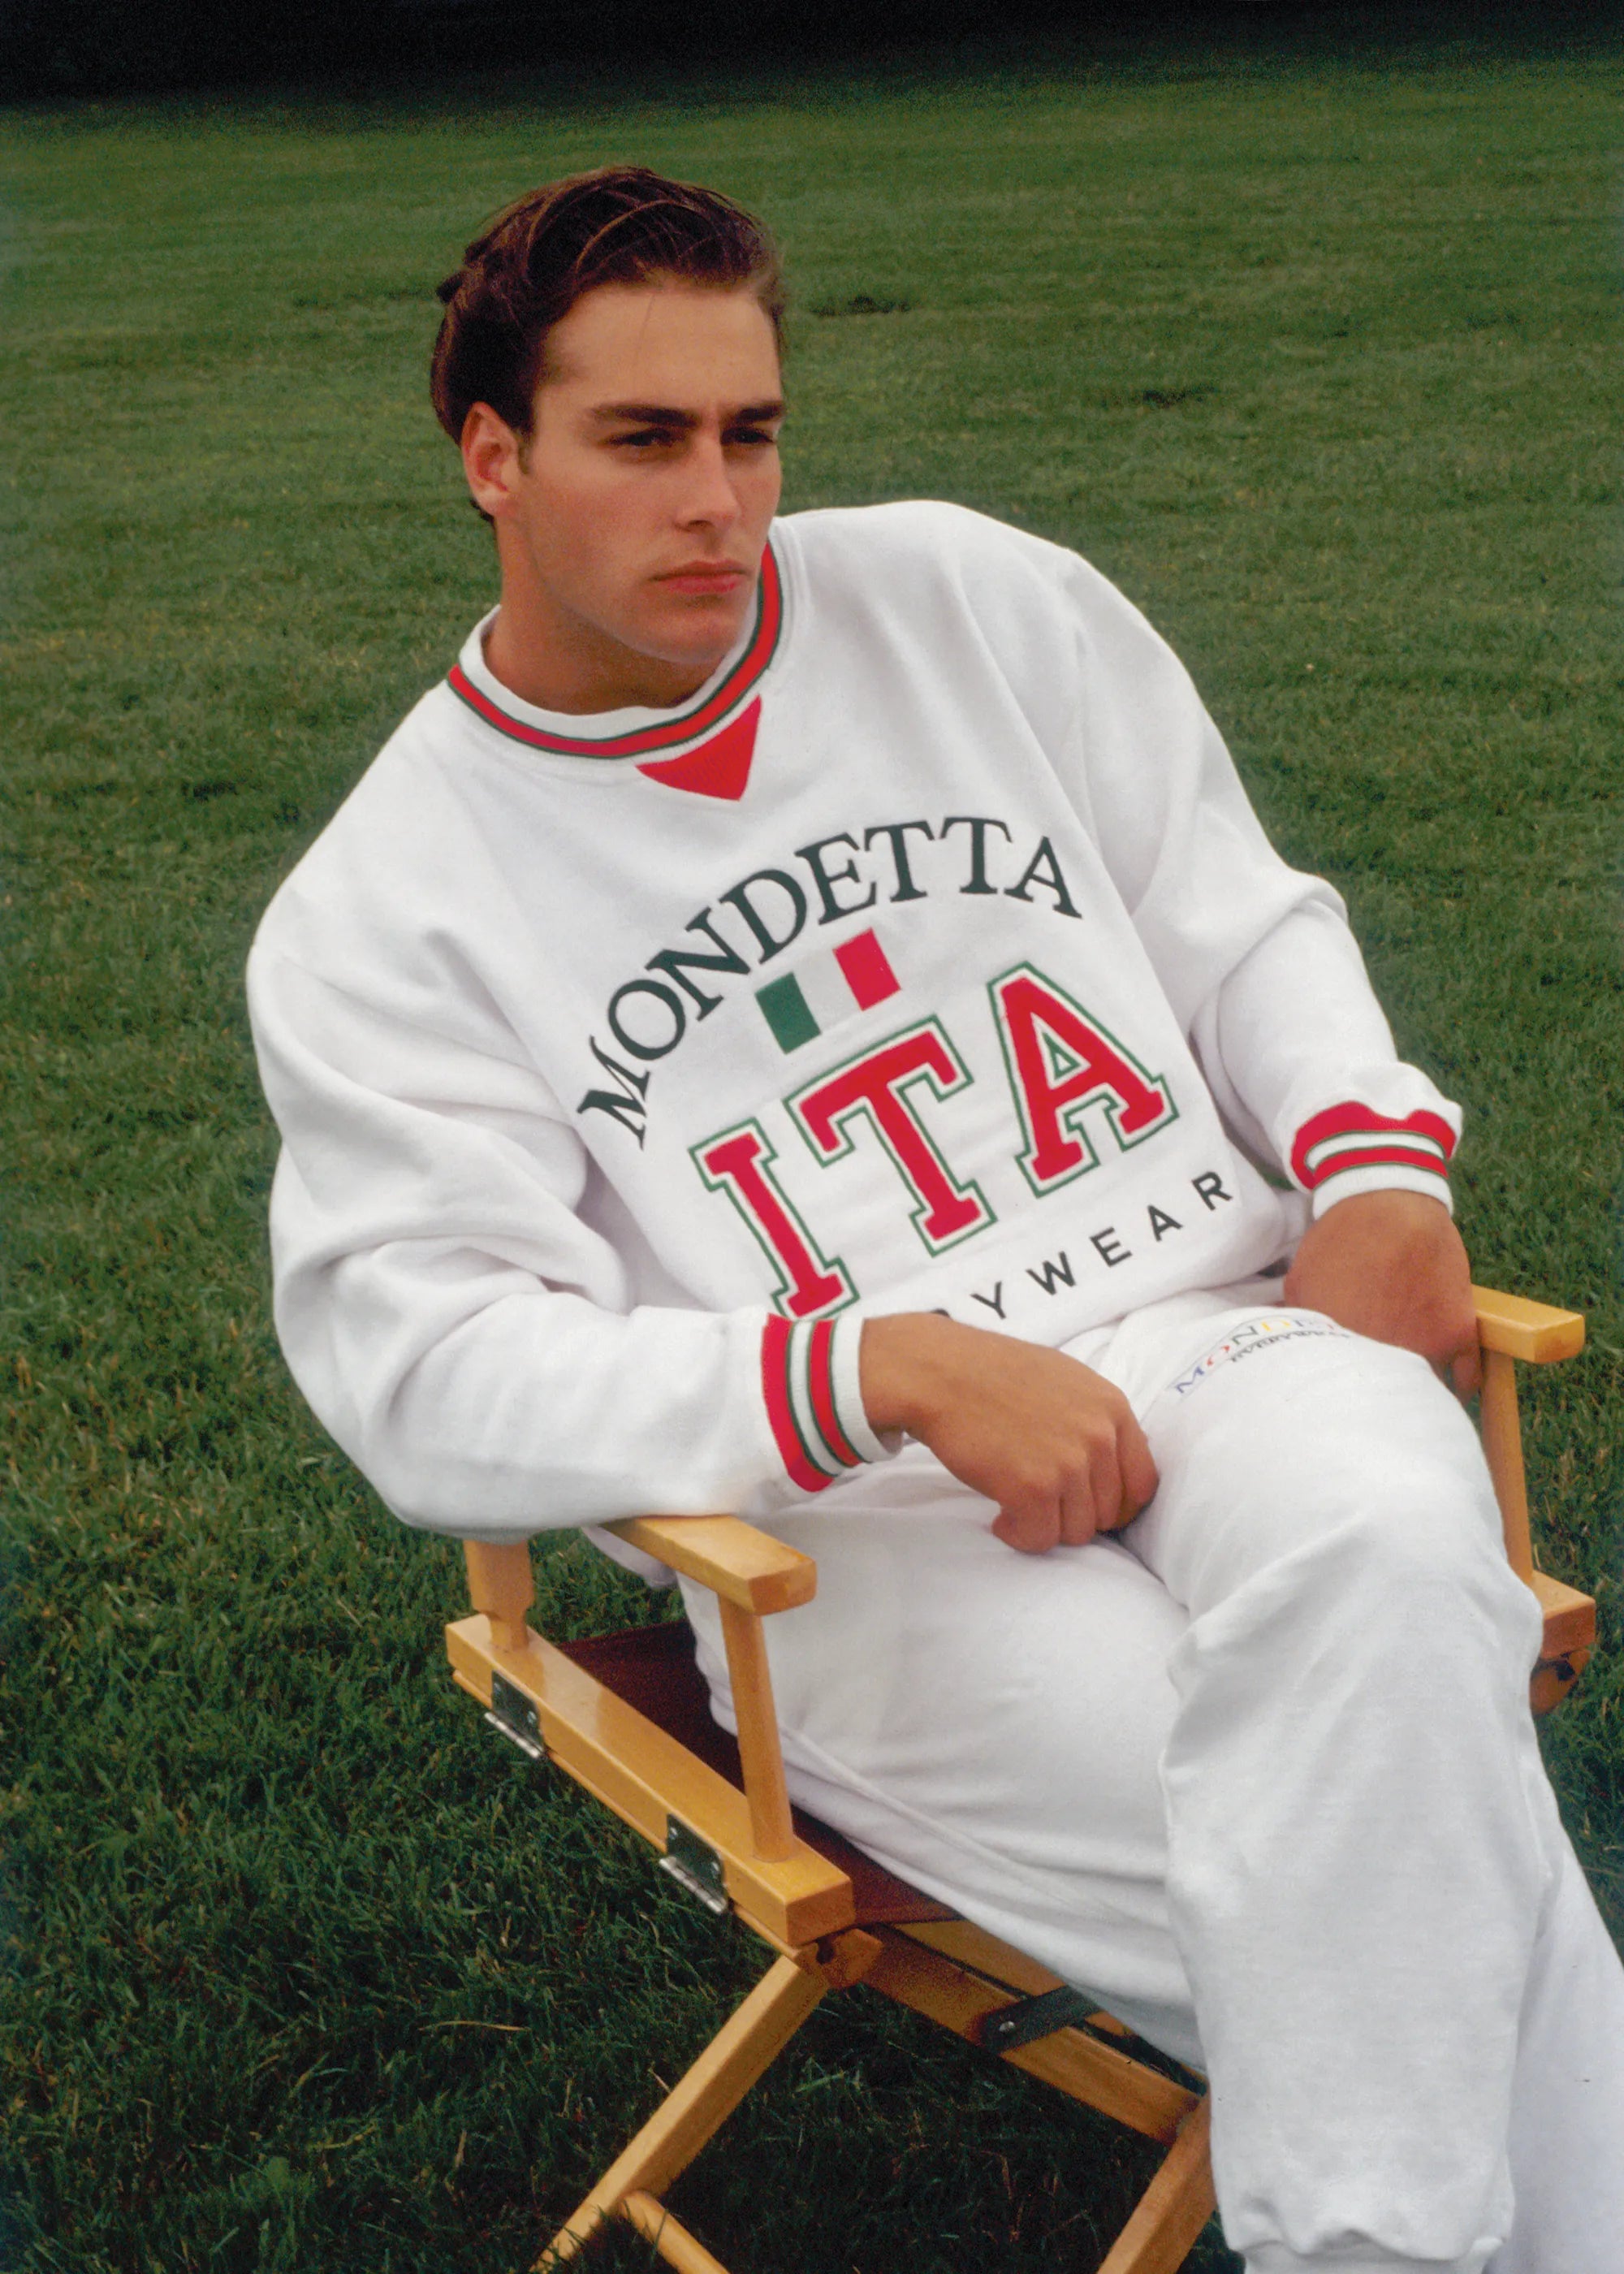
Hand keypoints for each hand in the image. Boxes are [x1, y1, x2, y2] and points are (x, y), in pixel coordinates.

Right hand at [858, 1313, 1157, 1553]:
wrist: (940, 1372)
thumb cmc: (993, 1372)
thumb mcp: (1066, 1380)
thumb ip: (1097, 1420)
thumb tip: (1113, 1464)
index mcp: (1112, 1409)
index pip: (1142, 1483)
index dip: (1117, 1506)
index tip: (1090, 1509)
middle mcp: (1099, 1437)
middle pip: (1108, 1513)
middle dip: (1072, 1515)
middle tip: (1039, 1501)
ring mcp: (1068, 1464)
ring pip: (1076, 1532)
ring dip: (1045, 1525)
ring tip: (1016, 1503)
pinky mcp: (1033, 1489)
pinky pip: (1040, 1539)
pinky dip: (1018, 1535)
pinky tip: (1000, 1515)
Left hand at [1283, 1188, 1480, 1397]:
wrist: (1388, 1204)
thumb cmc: (1339, 1243)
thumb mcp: (1301, 1286)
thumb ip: (1300, 1329)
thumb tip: (1294, 1360)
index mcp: (1342, 1347)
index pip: (1343, 1394)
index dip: (1345, 1400)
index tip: (1345, 1405)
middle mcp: (1383, 1352)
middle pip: (1383, 1400)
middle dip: (1377, 1404)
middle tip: (1375, 1408)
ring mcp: (1424, 1345)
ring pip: (1424, 1392)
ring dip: (1417, 1395)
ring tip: (1410, 1402)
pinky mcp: (1458, 1333)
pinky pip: (1465, 1379)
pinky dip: (1458, 1389)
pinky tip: (1450, 1394)